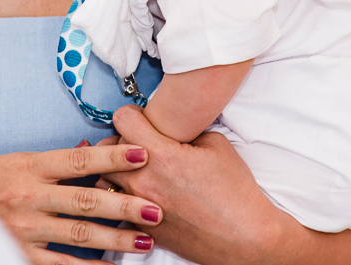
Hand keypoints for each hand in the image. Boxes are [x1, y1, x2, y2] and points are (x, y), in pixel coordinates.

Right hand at [0, 142, 162, 264]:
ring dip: (115, 239)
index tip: (142, 155)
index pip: (79, 160)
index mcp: (31, 167)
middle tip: (155, 209)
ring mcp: (25, 228)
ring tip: (143, 241)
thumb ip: (55, 164)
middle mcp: (30, 197)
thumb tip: (97, 155)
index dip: (112, 158)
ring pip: (79, 235)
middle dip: (124, 205)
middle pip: (86, 200)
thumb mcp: (18, 161)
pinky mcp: (20, 253)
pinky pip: (60, 264)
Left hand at [106, 106, 350, 264]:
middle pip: (107, 149)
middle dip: (120, 141)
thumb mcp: (216, 144)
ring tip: (136, 169)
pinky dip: (124, 197)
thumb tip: (173, 127)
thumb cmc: (235, 190)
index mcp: (160, 154)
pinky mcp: (142, 228)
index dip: (133, 113)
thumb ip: (186, 131)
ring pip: (105, 180)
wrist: (245, 237)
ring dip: (116, 171)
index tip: (142, 118)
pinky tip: (143, 195)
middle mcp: (142, 180)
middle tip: (138, 142)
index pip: (122, 119)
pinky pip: (118, 206)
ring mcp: (139, 207)